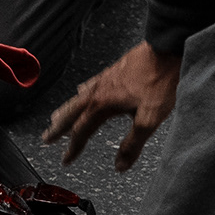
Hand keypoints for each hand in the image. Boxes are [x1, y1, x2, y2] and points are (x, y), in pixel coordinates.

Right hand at [42, 40, 181, 169]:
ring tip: (56, 119)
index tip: (66, 160)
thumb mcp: (149, 119)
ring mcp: (105, 79)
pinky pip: (90, 85)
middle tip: (47, 138)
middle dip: (59, 128)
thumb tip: (120, 165)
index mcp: (103, 104)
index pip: (82, 131)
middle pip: (72, 113)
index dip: (73, 148)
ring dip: (66, 111)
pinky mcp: (114, 71)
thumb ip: (133, 144)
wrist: (167, 49)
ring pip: (78, 98)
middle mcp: (99, 91)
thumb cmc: (160, 81)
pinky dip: (81, 92)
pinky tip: (82, 90)